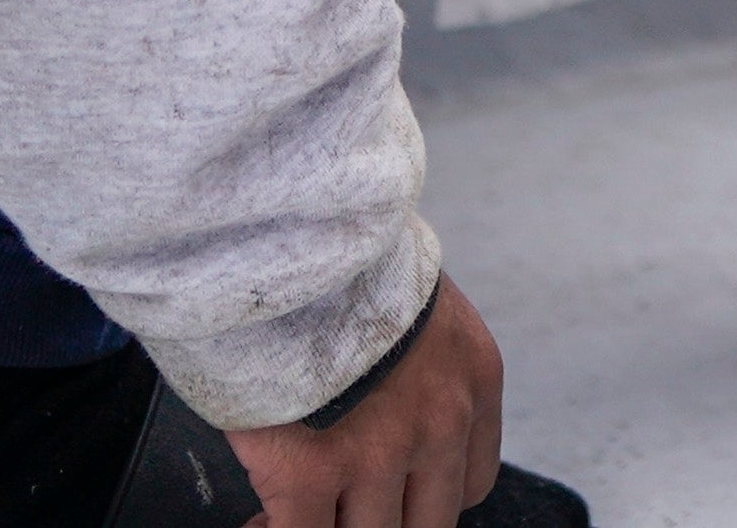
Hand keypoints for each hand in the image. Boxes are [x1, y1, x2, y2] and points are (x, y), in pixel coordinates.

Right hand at [232, 278, 504, 527]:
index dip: (422, 498)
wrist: (290, 237)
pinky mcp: (313, 470)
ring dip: (329, 525)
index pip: (472, 482)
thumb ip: (421, 366)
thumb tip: (386, 411)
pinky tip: (262, 516)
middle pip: (426, 522)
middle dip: (381, 519)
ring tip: (296, 508)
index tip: (390, 496)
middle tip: (343, 506)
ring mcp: (379, 452)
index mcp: (474, 379)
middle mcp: (440, 424)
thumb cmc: (338, 261)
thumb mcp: (414, 305)